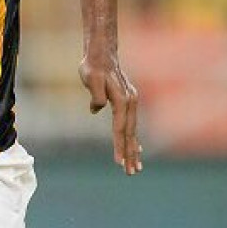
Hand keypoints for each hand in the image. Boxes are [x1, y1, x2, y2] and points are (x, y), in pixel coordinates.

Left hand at [79, 50, 141, 174]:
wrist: (101, 54)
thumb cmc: (93, 67)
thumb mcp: (90, 78)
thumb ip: (95, 95)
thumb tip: (96, 109)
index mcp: (122, 100)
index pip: (120, 129)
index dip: (120, 147)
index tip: (119, 163)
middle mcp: (130, 102)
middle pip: (130, 133)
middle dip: (131, 154)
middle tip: (131, 172)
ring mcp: (132, 102)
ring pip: (133, 130)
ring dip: (134, 149)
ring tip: (136, 167)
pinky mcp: (128, 102)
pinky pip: (131, 124)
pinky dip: (133, 138)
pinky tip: (137, 149)